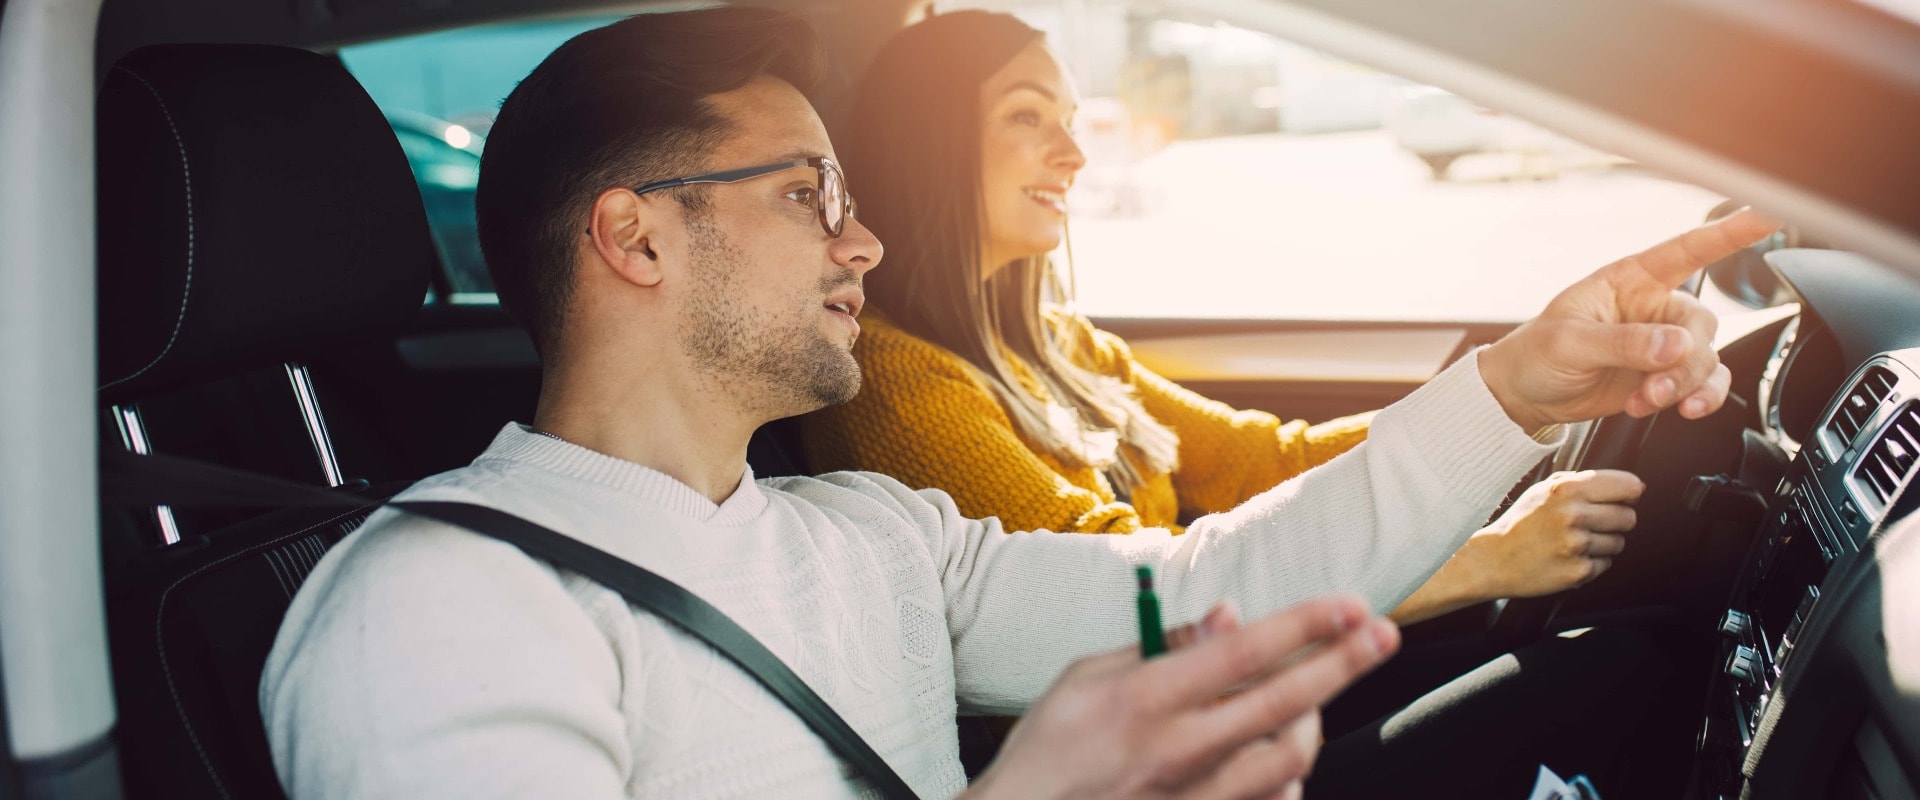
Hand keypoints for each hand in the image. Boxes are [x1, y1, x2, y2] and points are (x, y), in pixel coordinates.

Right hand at [964, 597, 1398, 799]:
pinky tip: (1282, 758)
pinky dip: (1288, 774)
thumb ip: (1161, 646)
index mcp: (1146, 696)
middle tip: (1384, 634)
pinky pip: (1272, 799)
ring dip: (1315, 719)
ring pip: (1290, 756)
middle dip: (1345, 662)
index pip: (1245, 651)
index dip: (1306, 624)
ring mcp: (1196, 794)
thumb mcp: (1085, 676)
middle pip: (1286, 702)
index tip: (1350, 604)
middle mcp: (1180, 747)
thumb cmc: (1048, 748)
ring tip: (1316, 697)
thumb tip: (1227, 616)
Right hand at [1460, 469, 1643, 597]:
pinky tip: (1568, 558)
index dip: (1629, 493)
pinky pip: (1605, 564)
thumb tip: (1628, 485)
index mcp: (1567, 490)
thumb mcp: (1543, 490)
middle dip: (1616, 520)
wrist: (1492, 560)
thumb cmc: (1520, 523)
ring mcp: (1577, 545)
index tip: (1625, 497)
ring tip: (1574, 542)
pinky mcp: (1579, 571)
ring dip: (1603, 543)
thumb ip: (1580, 482)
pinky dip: (1591, 563)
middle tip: (1592, 524)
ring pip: (1619, 543)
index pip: (1628, 486)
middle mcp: (1574, 515)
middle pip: (1628, 517)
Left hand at [1478, 208, 1780, 430]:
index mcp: (1630, 280)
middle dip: (1684, 361)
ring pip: (1706, 359)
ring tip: (1648, 402)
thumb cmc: (1537, 354)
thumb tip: (1676, 345)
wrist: (1525, 395)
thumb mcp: (1570, 342)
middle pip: (1701, 325)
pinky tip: (1669, 409)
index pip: (1687, 249)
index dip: (1729, 232)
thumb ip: (1624, 342)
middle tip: (1652, 387)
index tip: (1768, 215)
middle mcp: (1654, 307)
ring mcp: (1662, 344)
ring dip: (1686, 385)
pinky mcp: (1664, 376)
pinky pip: (1704, 384)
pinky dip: (1695, 399)